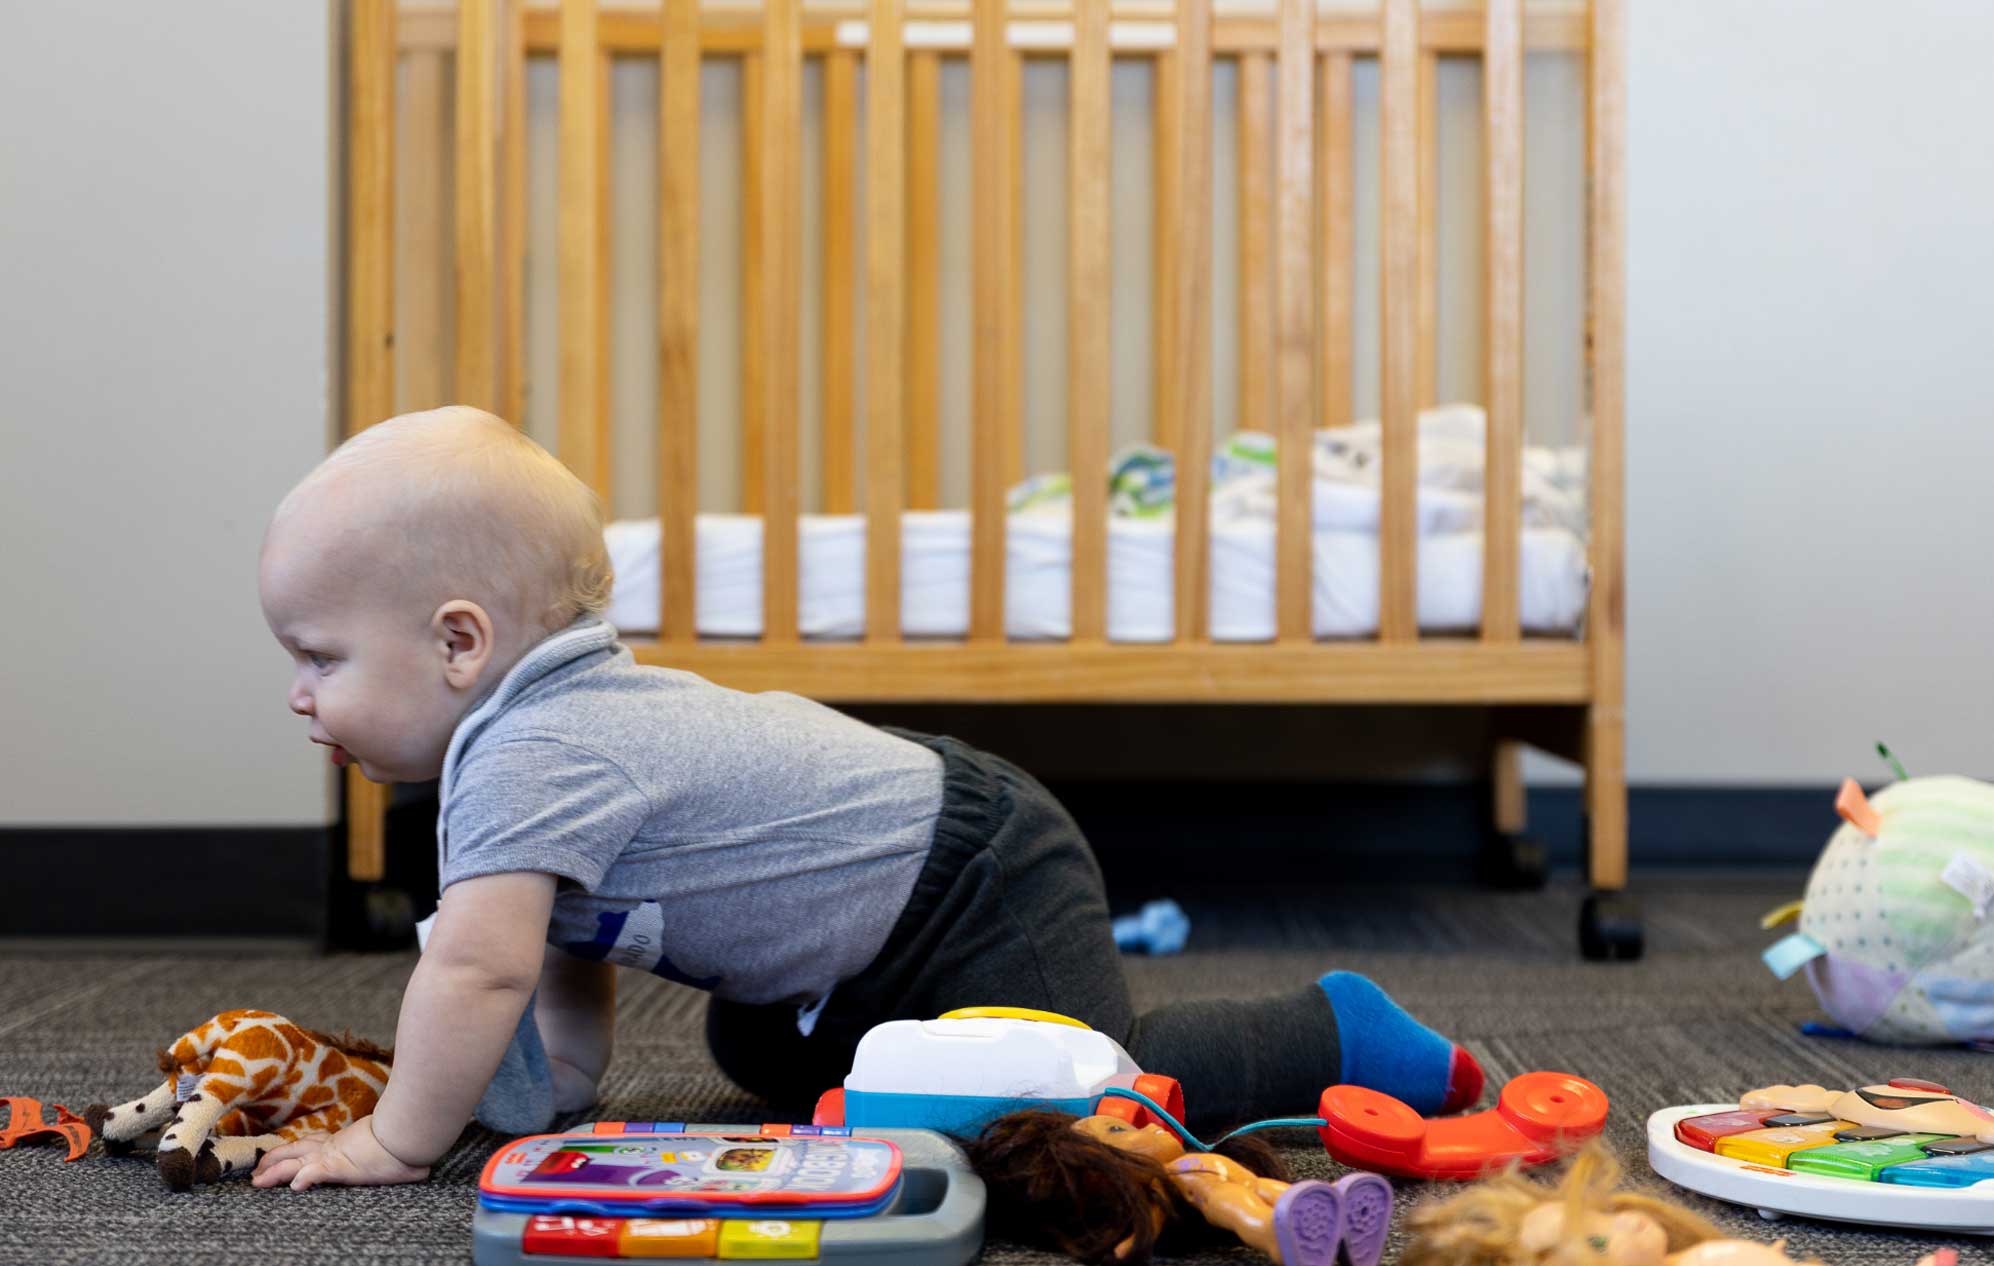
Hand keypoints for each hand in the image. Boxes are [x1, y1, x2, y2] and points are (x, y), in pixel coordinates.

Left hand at [251, 1116, 429, 1189]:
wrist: (408, 1134)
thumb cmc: (406, 1142)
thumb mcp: (397, 1153)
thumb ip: (403, 1161)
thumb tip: (424, 1168)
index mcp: (343, 1142)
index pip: (313, 1143)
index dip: (295, 1150)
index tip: (281, 1155)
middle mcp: (333, 1146)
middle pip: (295, 1150)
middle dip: (273, 1160)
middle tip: (256, 1170)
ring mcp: (334, 1155)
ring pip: (294, 1162)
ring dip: (274, 1172)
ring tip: (258, 1182)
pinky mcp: (339, 1166)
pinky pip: (314, 1173)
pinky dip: (302, 1179)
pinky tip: (293, 1187)